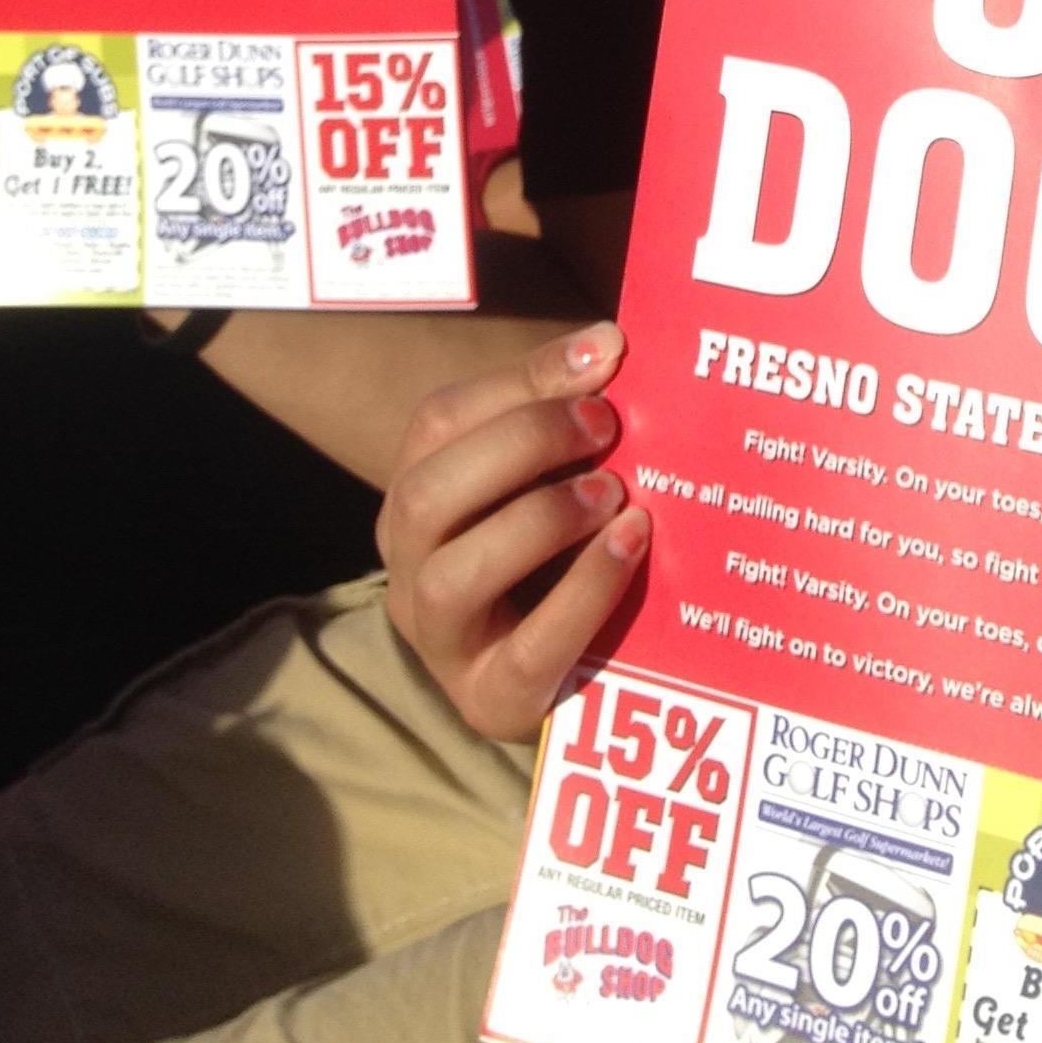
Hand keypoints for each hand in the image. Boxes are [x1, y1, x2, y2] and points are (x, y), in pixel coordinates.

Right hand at [378, 321, 649, 738]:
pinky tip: (631, 545)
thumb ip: (570, 409)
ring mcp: (441, 641)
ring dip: (539, 519)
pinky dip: (584, 591)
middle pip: (428, 494)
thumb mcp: (555, 472)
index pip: (439, 421)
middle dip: (522, 445)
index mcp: (417, 494)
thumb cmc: (564, 548)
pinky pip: (527, 650)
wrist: (573, 672)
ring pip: (453, 575)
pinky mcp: (491, 701)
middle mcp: (410, 565)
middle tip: (607, 426)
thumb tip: (608, 341)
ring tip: (613, 495)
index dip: (522, 380)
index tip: (606, 355)